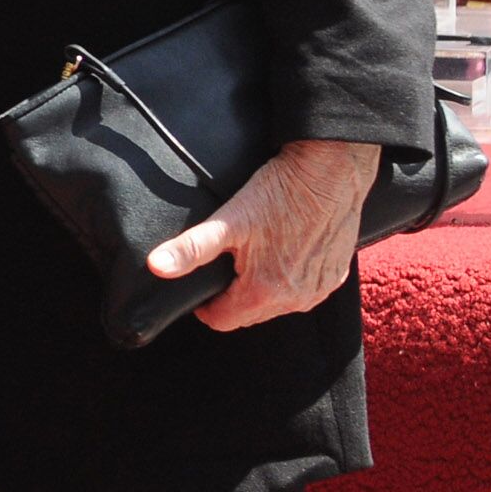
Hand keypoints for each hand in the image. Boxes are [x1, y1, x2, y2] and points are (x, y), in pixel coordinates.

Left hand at [145, 137, 379, 330]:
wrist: (329, 170)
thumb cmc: (279, 193)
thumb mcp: (228, 221)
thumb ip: (191, 249)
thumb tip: (156, 267)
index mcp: (265, 294)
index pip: (222, 321)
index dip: (205, 304)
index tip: (203, 281)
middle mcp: (296, 301)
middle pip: (250, 314)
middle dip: (233, 295)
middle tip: (227, 260)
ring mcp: (318, 290)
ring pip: (277, 304)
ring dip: (262, 287)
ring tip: (253, 252)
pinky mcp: (334, 276)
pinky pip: (303, 289)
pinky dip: (289, 277)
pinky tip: (283, 250)